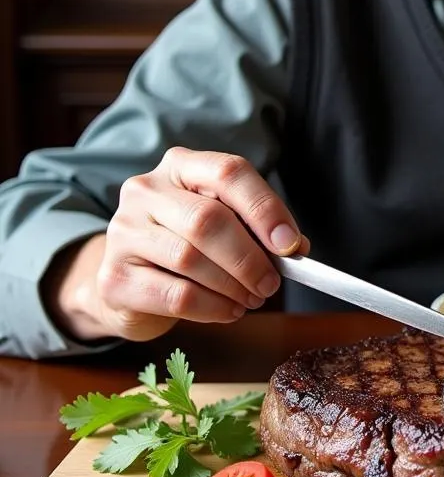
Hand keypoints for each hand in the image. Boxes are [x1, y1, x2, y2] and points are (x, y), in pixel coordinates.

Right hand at [50, 148, 308, 343]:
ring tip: (253, 299)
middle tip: (271, 283)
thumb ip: (260, 230)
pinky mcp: (114, 278)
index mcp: (181, 165)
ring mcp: (123, 232)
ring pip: (190, 258)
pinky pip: (175, 295)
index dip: (264, 208)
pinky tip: (228, 311)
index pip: (229, 172)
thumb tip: (296, 248)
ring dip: (233, 285)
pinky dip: (212, 307)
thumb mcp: (226, 225)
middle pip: (208, 219)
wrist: (130, 282)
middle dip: (250, 257)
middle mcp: (146, 190)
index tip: (290, 244)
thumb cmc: (189, 245)